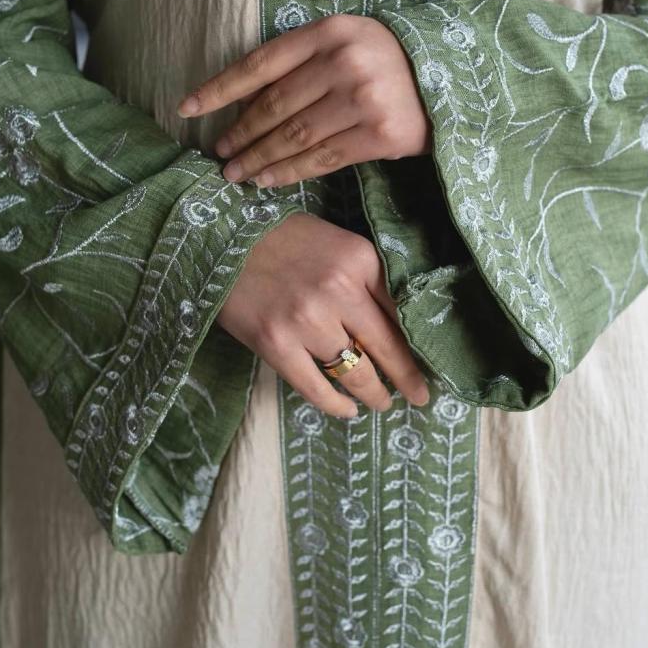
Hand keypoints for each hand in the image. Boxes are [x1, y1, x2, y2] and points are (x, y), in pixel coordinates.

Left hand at [176, 13, 430, 188]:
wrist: (451, 81)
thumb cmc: (388, 63)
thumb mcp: (347, 42)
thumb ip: (303, 62)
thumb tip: (245, 104)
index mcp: (328, 30)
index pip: (260, 63)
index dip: (219, 89)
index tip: (187, 108)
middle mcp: (345, 61)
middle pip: (275, 105)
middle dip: (240, 134)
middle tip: (219, 154)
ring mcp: (364, 98)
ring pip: (294, 136)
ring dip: (259, 159)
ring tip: (236, 174)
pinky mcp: (380, 134)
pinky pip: (322, 158)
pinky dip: (289, 172)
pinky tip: (268, 181)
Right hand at [217, 212, 430, 418]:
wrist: (219, 237)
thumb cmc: (282, 239)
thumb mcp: (336, 245)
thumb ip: (366, 279)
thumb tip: (397, 324)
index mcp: (360, 261)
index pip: (401, 312)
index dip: (417, 343)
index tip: (428, 362)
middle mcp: (338, 290)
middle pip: (386, 347)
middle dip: (407, 379)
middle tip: (420, 397)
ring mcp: (305, 320)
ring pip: (354, 372)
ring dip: (372, 394)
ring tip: (380, 403)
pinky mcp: (275, 343)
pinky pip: (315, 386)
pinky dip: (335, 404)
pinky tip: (347, 409)